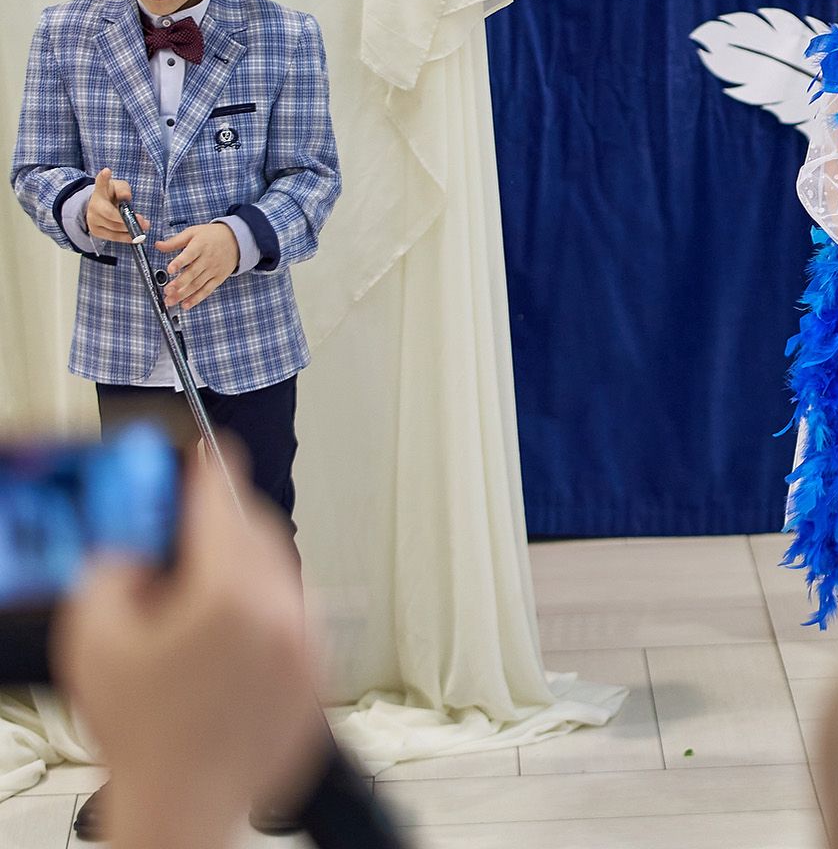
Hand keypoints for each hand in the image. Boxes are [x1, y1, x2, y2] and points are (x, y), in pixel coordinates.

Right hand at [53, 453, 324, 844]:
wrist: (183, 807)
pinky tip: (227, 636)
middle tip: (185, 532)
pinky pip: (299, 616)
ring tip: (197, 600)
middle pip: (259, 535)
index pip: (225, 505)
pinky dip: (268, 609)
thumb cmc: (144, 735)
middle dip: (223, 524)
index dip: (209, 471)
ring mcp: (310, 643)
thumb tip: (137, 543)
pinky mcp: (320, 672)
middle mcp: (284, 612)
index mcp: (232, 595)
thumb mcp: (97, 637)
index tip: (208, 449)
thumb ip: (114, 569)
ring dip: (246, 569)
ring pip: (283, 575)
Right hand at [84, 167, 148, 242]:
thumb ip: (123, 190)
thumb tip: (126, 197)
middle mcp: (93, 205)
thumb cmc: (113, 195)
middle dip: (127, 219)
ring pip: (113, 227)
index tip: (107, 171)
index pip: (100, 183)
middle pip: (110, 213)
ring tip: (144, 227)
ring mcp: (92, 219)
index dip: (103, 178)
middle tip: (143, 220)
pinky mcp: (96, 231)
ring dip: (130, 229)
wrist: (100, 207)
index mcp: (100, 191)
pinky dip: (125, 238)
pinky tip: (136, 237)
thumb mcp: (119, 188)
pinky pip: (112, 237)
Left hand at [157, 222, 240, 309]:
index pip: (189, 255)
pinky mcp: (218, 278)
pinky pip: (207, 290)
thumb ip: (175, 241)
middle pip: (192, 274)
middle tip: (167, 291)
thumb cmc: (212, 236)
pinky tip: (186, 304)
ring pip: (197, 284)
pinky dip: (196, 299)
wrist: (236, 240)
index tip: (170, 269)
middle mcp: (208, 259)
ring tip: (171, 300)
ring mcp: (214, 270)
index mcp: (200, 246)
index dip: (179, 262)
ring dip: (183, 294)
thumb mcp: (193, 232)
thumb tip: (158, 245)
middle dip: (179, 284)